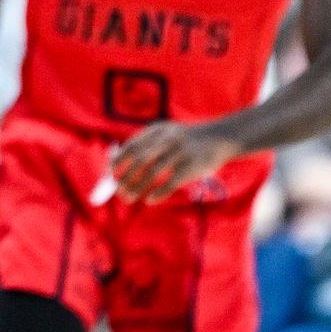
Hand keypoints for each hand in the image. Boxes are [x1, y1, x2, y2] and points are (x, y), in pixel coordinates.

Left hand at [111, 122, 241, 202]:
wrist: (220, 138)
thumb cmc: (186, 141)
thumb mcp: (167, 133)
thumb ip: (146, 143)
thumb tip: (118, 160)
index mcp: (158, 131)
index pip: (132, 146)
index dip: (119, 160)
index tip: (110, 173)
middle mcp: (167, 139)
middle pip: (140, 160)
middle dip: (125, 177)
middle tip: (118, 191)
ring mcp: (180, 152)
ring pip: (153, 173)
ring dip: (137, 187)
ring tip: (128, 198)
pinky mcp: (193, 166)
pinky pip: (171, 182)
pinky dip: (159, 193)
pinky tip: (149, 200)